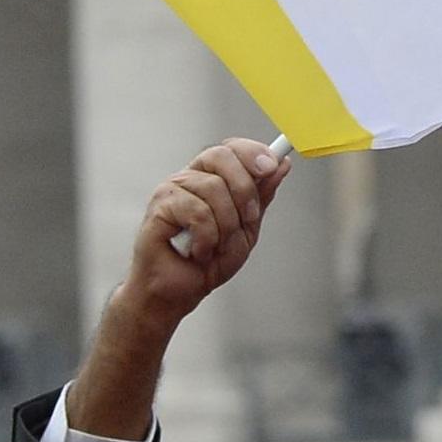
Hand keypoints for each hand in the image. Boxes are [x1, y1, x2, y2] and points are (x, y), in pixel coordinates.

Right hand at [125, 139, 283, 332]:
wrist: (179, 294)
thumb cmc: (206, 263)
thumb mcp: (246, 229)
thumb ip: (261, 196)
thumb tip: (282, 163)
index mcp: (209, 178)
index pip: (231, 148)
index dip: (253, 152)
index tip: (271, 166)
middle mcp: (189, 178)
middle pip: (220, 155)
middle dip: (244, 189)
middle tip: (248, 217)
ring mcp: (171, 191)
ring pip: (213, 188)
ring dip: (226, 225)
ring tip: (216, 246)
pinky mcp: (159, 209)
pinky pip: (197, 211)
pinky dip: (207, 238)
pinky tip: (199, 252)